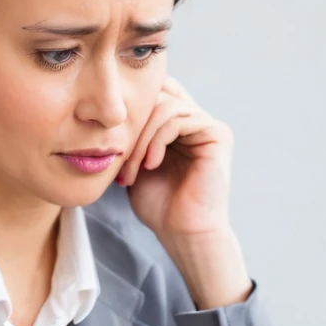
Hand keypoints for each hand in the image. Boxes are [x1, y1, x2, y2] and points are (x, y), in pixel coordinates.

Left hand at [116, 76, 251, 309]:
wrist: (182, 233)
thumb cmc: (159, 205)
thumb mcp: (133, 163)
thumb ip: (129, 134)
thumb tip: (109, 108)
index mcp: (177, 124)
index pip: (154, 92)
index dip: (130, 106)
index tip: (109, 136)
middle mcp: (194, 120)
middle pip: (156, 96)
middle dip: (131, 128)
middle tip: (119, 160)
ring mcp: (207, 125)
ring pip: (164, 107)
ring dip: (141, 139)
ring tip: (133, 169)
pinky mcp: (217, 133)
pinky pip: (179, 118)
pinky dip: (157, 140)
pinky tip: (151, 164)